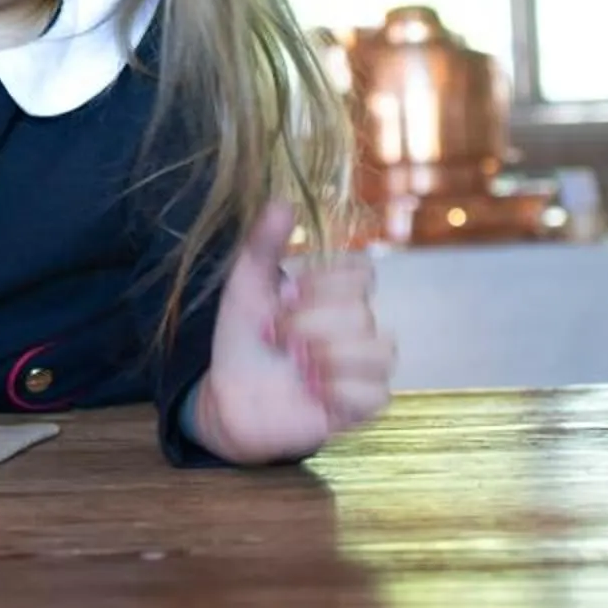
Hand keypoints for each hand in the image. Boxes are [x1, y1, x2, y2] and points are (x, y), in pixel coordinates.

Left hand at [188, 203, 394, 463]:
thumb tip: (283, 202)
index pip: (363, 272)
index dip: (323, 283)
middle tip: (273, 336)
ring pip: (380, 350)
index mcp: (336, 293)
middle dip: (307, 324)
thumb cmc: (244, 339)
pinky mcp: (360, 406)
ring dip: (327, 355)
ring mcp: (363, 366)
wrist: (227, 396)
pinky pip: (376, 393)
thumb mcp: (246, 286)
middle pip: (362, 312)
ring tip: (294, 364)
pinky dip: (339, 390)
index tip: (283, 295)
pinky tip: (309, 390)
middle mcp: (357, 326)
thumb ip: (263, 244)